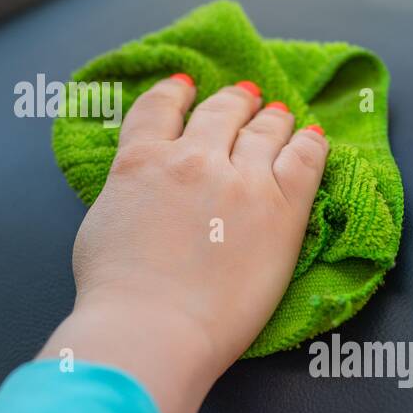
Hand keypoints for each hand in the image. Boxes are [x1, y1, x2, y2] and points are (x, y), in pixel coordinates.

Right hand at [38, 74, 328, 412]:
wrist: (152, 326)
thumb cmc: (115, 293)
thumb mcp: (99, 225)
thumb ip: (124, 194)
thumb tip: (138, 191)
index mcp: (141, 161)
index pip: (159, 109)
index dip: (174, 93)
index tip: (184, 86)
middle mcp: (192, 159)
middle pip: (219, 113)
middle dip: (233, 102)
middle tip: (244, 95)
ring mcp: (241, 180)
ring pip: (265, 132)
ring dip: (272, 119)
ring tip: (279, 114)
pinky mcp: (281, 209)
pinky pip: (305, 160)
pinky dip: (310, 143)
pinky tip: (313, 137)